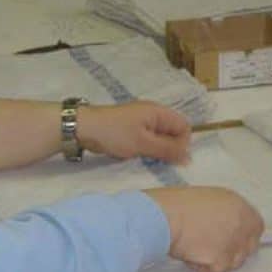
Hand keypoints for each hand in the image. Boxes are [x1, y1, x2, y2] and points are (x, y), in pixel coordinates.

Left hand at [76, 101, 190, 163]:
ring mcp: (141, 121)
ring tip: (143, 156)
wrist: (82, 128)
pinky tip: (134, 154)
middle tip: (155, 159)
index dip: (182, 143)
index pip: (184, 127)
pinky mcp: (131, 128)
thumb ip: (167, 150)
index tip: (170, 157)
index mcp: (159, 112)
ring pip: (159, 138)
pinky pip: (147, 139)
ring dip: (155, 150)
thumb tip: (189, 158)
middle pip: (172, 132)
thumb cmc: (115, 134)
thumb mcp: (143, 143)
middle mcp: (153, 114)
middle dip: (168, 148)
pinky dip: (145, 148)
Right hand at [145, 186, 264, 271]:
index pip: (256, 228)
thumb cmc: (180, 204)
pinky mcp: (221, 263)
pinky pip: (215, 271)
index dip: (243, 235)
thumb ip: (226, 212)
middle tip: (215, 247)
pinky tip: (192, 254)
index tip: (233, 238)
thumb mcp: (212, 199)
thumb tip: (225, 223)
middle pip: (248, 248)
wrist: (168, 217)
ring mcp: (234, 246)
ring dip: (219, 260)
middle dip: (234, 250)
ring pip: (233, 263)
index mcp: (241, 207)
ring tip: (199, 247)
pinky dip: (203, 267)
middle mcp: (243, 227)